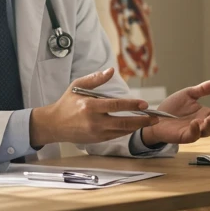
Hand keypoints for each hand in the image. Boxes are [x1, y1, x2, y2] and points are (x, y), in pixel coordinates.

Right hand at [29, 68, 154, 146]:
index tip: (145, 104)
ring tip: (149, 122)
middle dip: (142, 121)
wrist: (54, 125)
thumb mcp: (77, 86)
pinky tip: (135, 126)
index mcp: (90, 106)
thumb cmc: (66, 103)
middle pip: (123, 122)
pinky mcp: (97, 140)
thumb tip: (111, 71)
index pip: (116, 106)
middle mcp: (94, 121)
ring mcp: (96, 133)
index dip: (132, 105)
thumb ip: (95, 79)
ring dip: (137, 127)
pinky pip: (116, 135)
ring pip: (122, 131)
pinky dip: (127, 131)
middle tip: (155, 118)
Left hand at [139, 78, 209, 146]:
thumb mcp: (189, 94)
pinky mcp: (184, 136)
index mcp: (205, 113)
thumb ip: (204, 89)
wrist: (155, 116)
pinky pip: (192, 135)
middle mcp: (202, 123)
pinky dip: (195, 130)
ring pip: (207, 132)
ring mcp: (194, 131)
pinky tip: (195, 123)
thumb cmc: (173, 107)